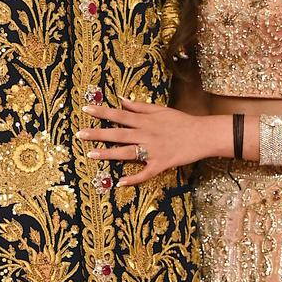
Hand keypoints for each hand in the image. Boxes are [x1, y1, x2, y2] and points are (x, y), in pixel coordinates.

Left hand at [76, 97, 217, 185]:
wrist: (202, 135)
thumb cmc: (181, 121)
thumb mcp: (160, 109)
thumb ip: (139, 106)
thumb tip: (122, 99)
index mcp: (145, 120)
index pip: (119, 114)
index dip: (102, 112)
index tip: (86, 109)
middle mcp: (146, 134)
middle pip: (118, 134)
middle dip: (98, 134)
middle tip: (79, 134)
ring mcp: (153, 150)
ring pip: (126, 153)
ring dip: (108, 154)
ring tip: (91, 155)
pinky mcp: (160, 164)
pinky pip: (144, 173)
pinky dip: (133, 178)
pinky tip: (119, 182)